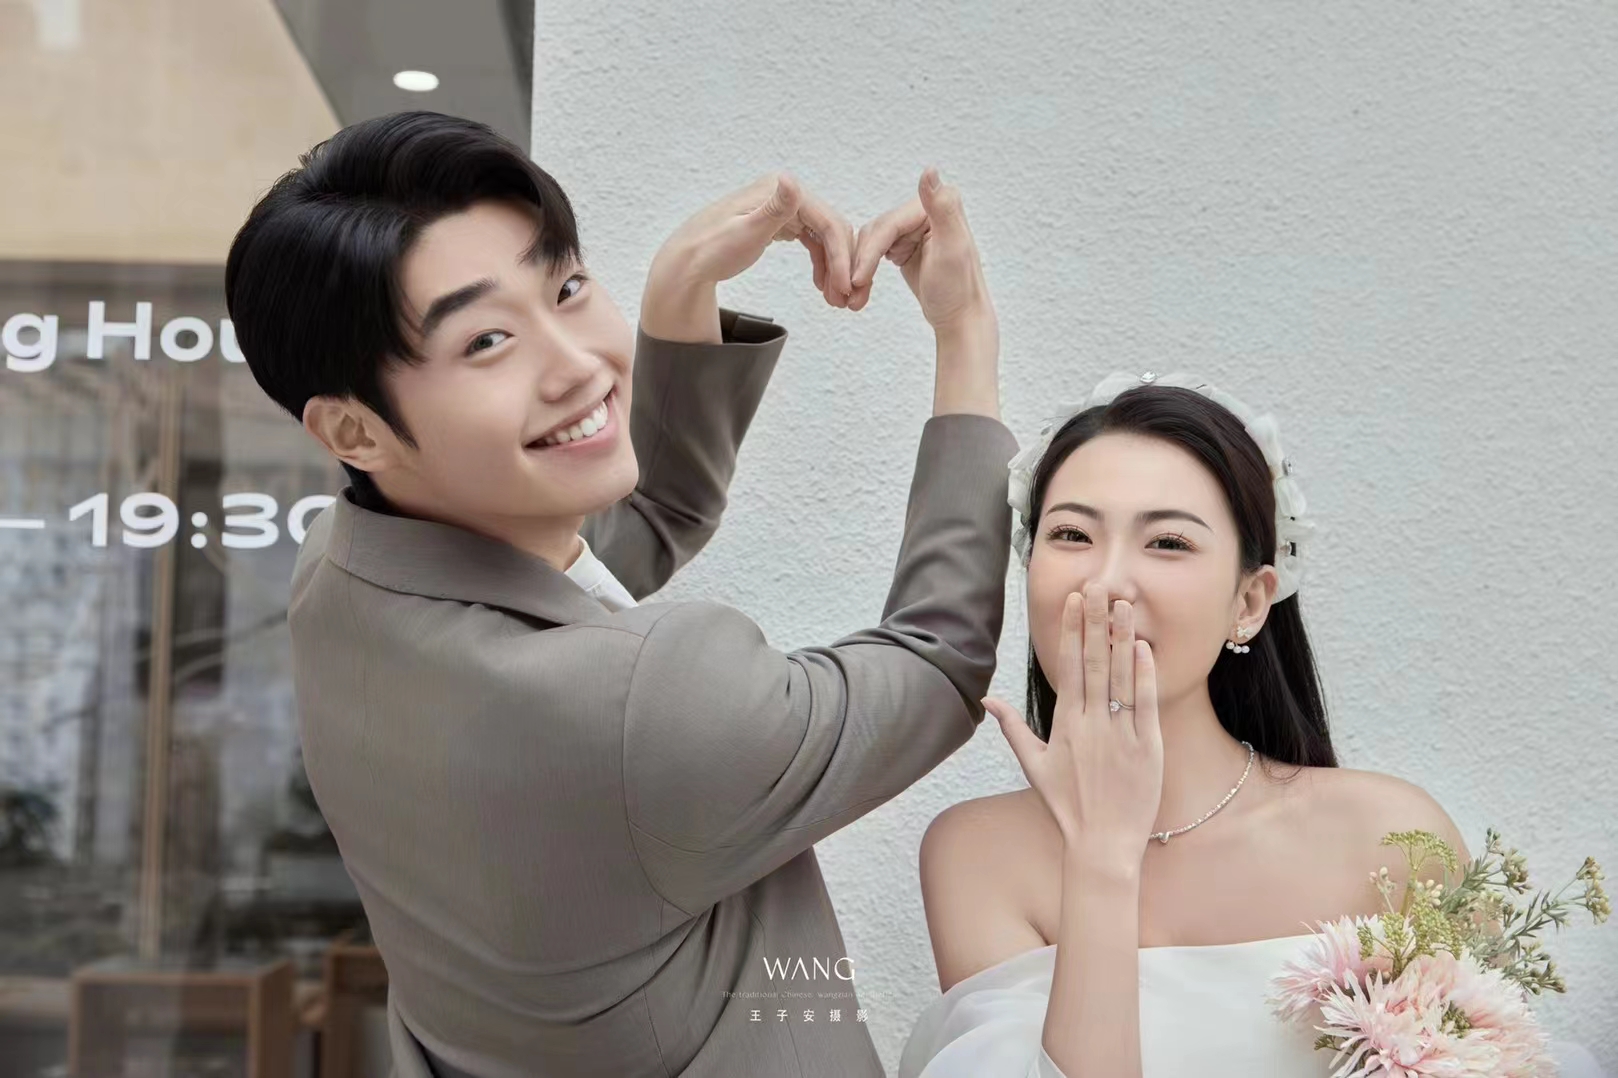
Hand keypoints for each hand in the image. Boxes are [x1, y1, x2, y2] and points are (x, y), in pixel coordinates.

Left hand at [645, 172, 856, 311]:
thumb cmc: (711, 250)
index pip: (826, 222)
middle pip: (829, 228)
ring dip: (832, 266)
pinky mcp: (777, 223)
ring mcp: (781, 208)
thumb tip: (790, 179)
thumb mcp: (746, 232)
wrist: (687, 263)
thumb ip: (774, 208)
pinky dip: (819, 261)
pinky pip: (809, 240)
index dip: (841, 256)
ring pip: (822, 236)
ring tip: (835, 297)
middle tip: (844, 298)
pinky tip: (822, 283)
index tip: (846, 286)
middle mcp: (784, 193)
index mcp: (779, 190)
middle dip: (841, 264)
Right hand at [848, 168, 991, 328]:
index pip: (891, 224)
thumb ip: (942, 207)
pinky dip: (866, 267)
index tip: (857, 278)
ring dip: (861, 266)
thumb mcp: (951, 248)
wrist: (960, 318)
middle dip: (863, 260)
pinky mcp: (906, 244)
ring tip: (855, 292)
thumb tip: (929, 170)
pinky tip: (862, 285)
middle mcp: (927, 211)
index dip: (871, 251)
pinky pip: (875, 250)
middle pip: (879, 230)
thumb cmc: (958, 290)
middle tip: (852, 289)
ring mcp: (915, 228)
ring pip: (873, 240)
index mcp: (939, 206)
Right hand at [985, 582, 1163, 869]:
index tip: (1073, 601)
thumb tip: (986, 699)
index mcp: (1064, 725)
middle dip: (1095, 621)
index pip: (1067, 667)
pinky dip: (1144, 675)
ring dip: (1121, 638)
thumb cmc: (1066, 807)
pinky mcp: (1147, 747)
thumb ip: (1012, 728)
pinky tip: (1142, 647)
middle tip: (1097, 586)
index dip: (1071, 631)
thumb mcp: (1033, 765)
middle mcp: (1091, 724)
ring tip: (1123, 604)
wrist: (1101, 845)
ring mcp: (1120, 734)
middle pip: (1093, 662)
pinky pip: (1145, 704)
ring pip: (1121, 677)